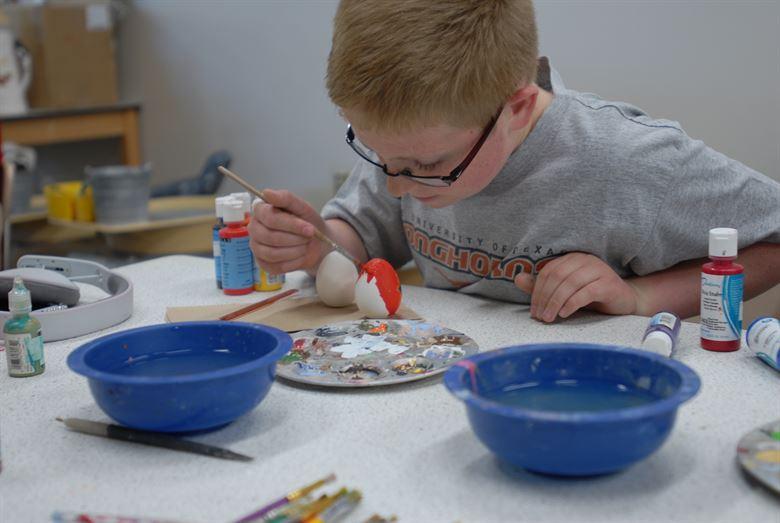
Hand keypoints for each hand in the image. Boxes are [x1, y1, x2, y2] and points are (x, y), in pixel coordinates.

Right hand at [248, 189, 326, 273]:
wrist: (317, 242)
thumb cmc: (307, 222)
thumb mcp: (302, 207)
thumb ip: (286, 198)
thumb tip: (266, 192)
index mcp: (261, 211)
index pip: (269, 218)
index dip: (291, 225)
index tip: (309, 228)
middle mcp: (254, 228)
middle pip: (269, 236)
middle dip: (294, 239)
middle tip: (309, 237)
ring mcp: (257, 247)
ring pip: (271, 253)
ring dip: (294, 251)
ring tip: (305, 246)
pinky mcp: (263, 263)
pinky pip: (275, 267)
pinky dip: (292, 262)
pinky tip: (300, 256)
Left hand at [514, 253, 637, 321]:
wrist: (623, 300)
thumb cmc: (591, 295)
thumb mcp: (564, 291)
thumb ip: (543, 285)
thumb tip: (517, 279)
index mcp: (572, 258)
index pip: (549, 271)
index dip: (537, 290)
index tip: (533, 309)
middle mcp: (585, 260)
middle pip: (557, 276)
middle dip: (545, 297)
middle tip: (540, 316)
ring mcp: (599, 270)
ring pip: (570, 284)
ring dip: (556, 302)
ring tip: (549, 318)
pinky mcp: (609, 284)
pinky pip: (586, 292)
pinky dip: (572, 303)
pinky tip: (565, 314)